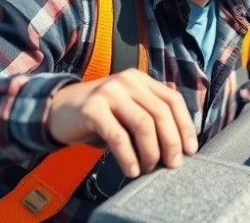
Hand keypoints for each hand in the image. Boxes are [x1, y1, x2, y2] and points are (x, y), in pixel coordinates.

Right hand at [46, 68, 197, 178]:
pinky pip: (118, 136)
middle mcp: (128, 81)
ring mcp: (109, 92)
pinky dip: (128, 157)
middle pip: (161, 113)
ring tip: (148, 169)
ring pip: (143, 124)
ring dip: (151, 152)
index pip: (173, 100)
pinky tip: (131, 170)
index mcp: (141, 80)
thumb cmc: (100, 116)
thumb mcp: (128, 110)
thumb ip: (149, 118)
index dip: (185, 126)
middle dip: (171, 143)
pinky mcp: (92, 109)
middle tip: (172, 165)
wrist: (58, 110)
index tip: (191, 150)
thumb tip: (179, 148)